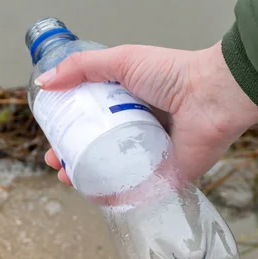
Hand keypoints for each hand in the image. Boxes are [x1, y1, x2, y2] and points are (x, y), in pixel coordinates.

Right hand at [35, 40, 257, 185]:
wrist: (211, 96)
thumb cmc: (171, 74)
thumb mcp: (121, 61)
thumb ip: (82, 67)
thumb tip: (46, 83)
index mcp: (126, 104)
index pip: (90, 121)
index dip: (68, 130)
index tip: (52, 138)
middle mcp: (136, 131)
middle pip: (97, 149)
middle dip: (73, 158)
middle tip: (57, 163)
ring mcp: (149, 156)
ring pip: (111, 173)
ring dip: (87, 179)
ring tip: (69, 178)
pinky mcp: (163, 176)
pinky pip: (135, 191)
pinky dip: (114, 197)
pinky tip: (95, 197)